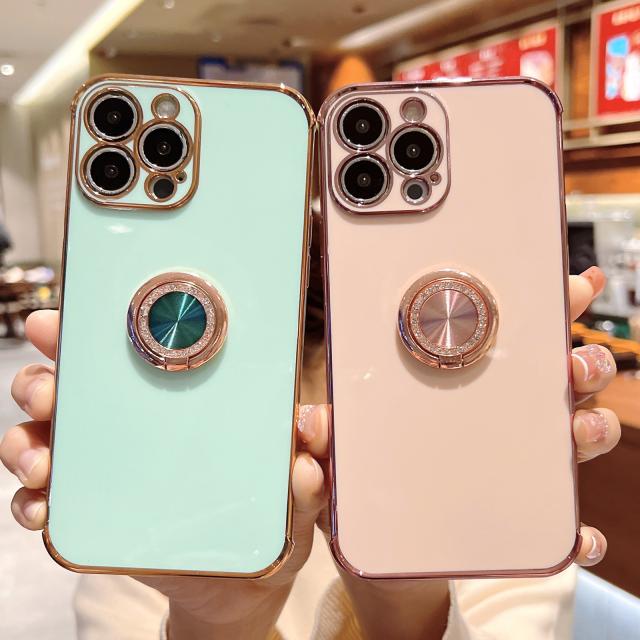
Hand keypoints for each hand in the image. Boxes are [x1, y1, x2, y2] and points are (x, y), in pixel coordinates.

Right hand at [1, 310, 329, 639]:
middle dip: (45, 381)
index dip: (91, 332)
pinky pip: (47, 502)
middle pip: (73, 389)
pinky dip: (32, 502)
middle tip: (47, 391)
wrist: (244, 585)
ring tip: (42, 459)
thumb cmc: (270, 519)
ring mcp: (109, 471)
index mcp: (183, 401)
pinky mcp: (95, 516)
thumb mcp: (297, 488)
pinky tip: (42, 507)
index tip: (62, 323)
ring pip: (45, 439)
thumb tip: (312, 428)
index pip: (132, 353)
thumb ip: (312, 459)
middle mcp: (136, 426)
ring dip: (28, 441)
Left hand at [314, 267, 620, 639]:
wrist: (384, 562)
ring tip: (578, 429)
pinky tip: (576, 535)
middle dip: (581, 361)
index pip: (511, 339)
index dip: (545, 309)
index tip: (568, 285)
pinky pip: (565, 525)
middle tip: (573, 361)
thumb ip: (328, 438)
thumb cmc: (368, 490)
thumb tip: (312, 421)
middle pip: (558, 379)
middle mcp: (501, 420)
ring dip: (591, 427)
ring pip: (575, 436)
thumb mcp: (343, 456)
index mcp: (463, 388)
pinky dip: (579, 532)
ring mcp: (520, 469)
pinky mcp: (525, 522)